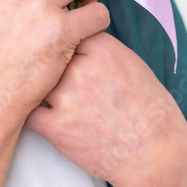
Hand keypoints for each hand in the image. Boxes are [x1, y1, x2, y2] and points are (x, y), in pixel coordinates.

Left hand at [23, 31, 186, 186]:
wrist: (155, 154)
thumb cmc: (149, 111)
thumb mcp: (132, 64)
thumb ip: (100, 50)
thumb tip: (76, 41)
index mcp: (102, 49)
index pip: (67, 32)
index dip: (66, 46)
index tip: (69, 56)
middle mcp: (81, 69)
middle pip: (50, 58)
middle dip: (55, 71)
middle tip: (68, 86)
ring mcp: (66, 98)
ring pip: (38, 85)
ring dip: (45, 94)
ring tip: (63, 105)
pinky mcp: (56, 128)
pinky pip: (31, 114)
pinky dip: (35, 116)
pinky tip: (48, 119)